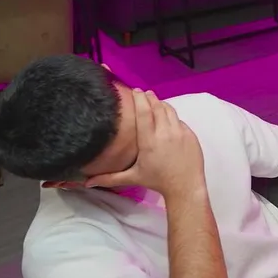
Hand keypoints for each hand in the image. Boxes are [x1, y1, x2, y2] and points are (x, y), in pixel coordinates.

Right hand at [86, 90, 205, 197]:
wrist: (185, 187)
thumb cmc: (158, 181)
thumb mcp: (133, 177)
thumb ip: (110, 178)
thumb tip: (87, 182)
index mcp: (149, 141)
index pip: (144, 113)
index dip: (139, 99)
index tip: (135, 91)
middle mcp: (165, 133)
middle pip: (157, 106)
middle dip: (149, 97)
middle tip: (142, 93)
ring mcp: (180, 132)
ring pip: (169, 110)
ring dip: (161, 103)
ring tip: (153, 100)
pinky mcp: (190, 134)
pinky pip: (179, 120)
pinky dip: (171, 116)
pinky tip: (166, 117)